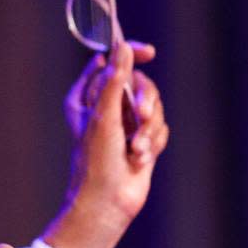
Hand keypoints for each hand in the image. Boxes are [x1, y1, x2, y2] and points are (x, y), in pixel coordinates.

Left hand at [45, 41, 169, 247]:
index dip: (130, 54)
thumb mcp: (104, 115)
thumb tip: (123, 46)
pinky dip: (153, 142)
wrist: (108, 201)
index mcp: (87, 96)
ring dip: (148, 129)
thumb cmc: (96, 160)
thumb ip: (114, 80)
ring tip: (135, 150)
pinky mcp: (142, 139)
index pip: (111, 62)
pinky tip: (139, 158)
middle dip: (146, 100)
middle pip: (140, 83)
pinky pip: (160, 128)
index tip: (149, 53)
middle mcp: (106, 107)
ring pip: (154, 107)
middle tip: (142, 116)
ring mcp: (125, 123)